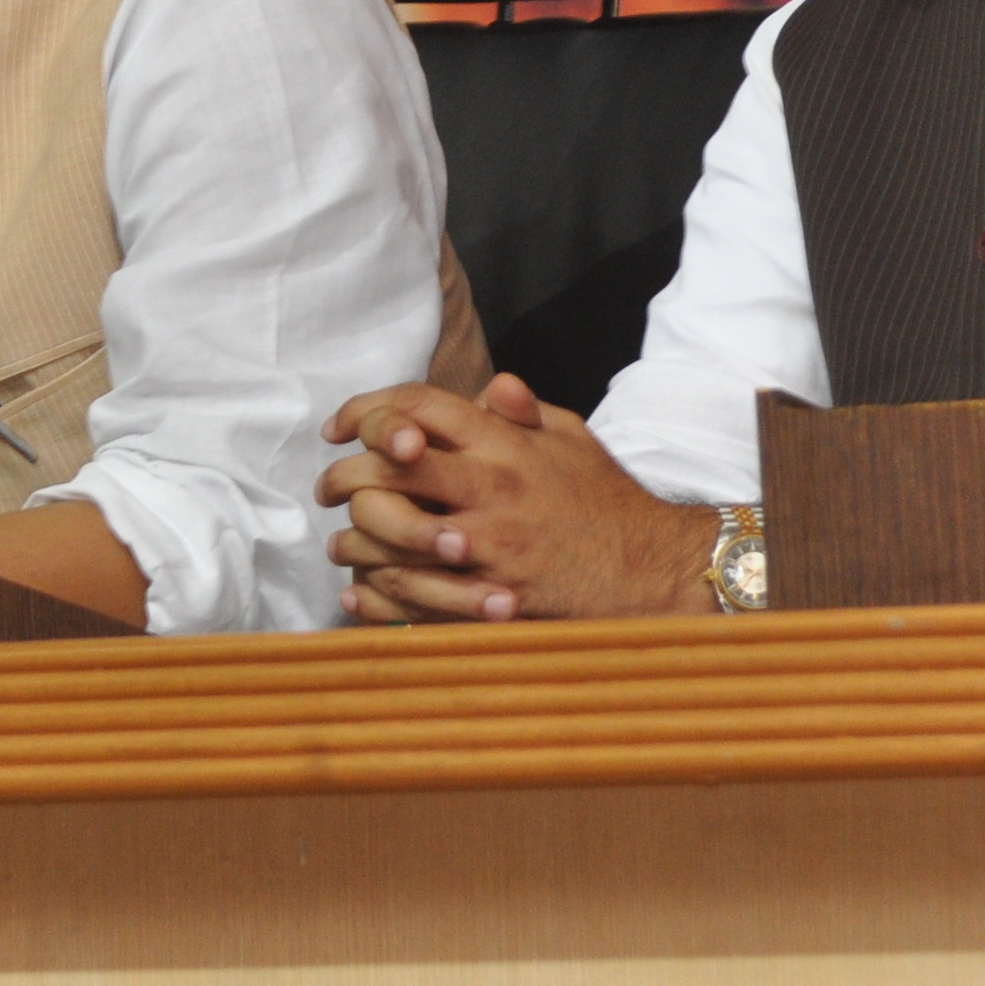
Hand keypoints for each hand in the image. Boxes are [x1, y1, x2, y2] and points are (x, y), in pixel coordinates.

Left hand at [314, 373, 717, 622]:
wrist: (656, 574)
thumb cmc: (609, 505)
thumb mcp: (574, 442)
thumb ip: (523, 414)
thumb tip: (490, 386)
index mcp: (504, 445)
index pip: (415, 408)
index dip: (364, 410)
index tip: (337, 427)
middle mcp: (489, 489)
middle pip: (385, 468)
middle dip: (341, 475)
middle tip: (328, 487)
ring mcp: (486, 547)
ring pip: (385, 535)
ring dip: (351, 538)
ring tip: (343, 541)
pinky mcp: (487, 599)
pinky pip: (408, 596)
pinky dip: (373, 595)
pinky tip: (360, 592)